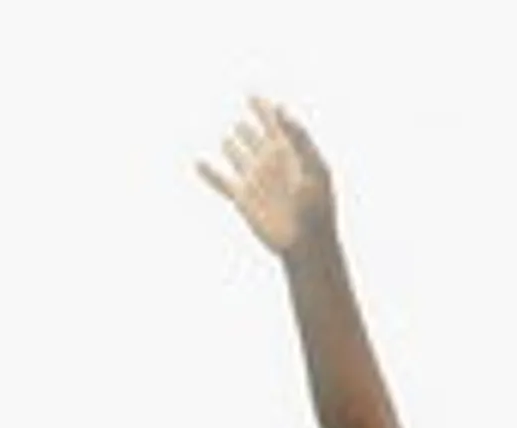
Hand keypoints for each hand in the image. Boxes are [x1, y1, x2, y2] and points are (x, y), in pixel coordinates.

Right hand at [198, 97, 334, 258]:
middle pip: (252, 137)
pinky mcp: (241, 199)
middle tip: (243, 125)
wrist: (307, 245)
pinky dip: (208, 173)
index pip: (273, 122)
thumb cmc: (317, 208)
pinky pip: (220, 181)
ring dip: (231, 146)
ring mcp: (255, 180)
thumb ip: (299, 138)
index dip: (263, 107)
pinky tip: (198, 163)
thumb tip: (281, 110)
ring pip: (236, 154)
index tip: (251, 93)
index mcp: (290, 153)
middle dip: (247, 129)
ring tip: (229, 139)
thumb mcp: (314, 168)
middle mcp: (270, 163)